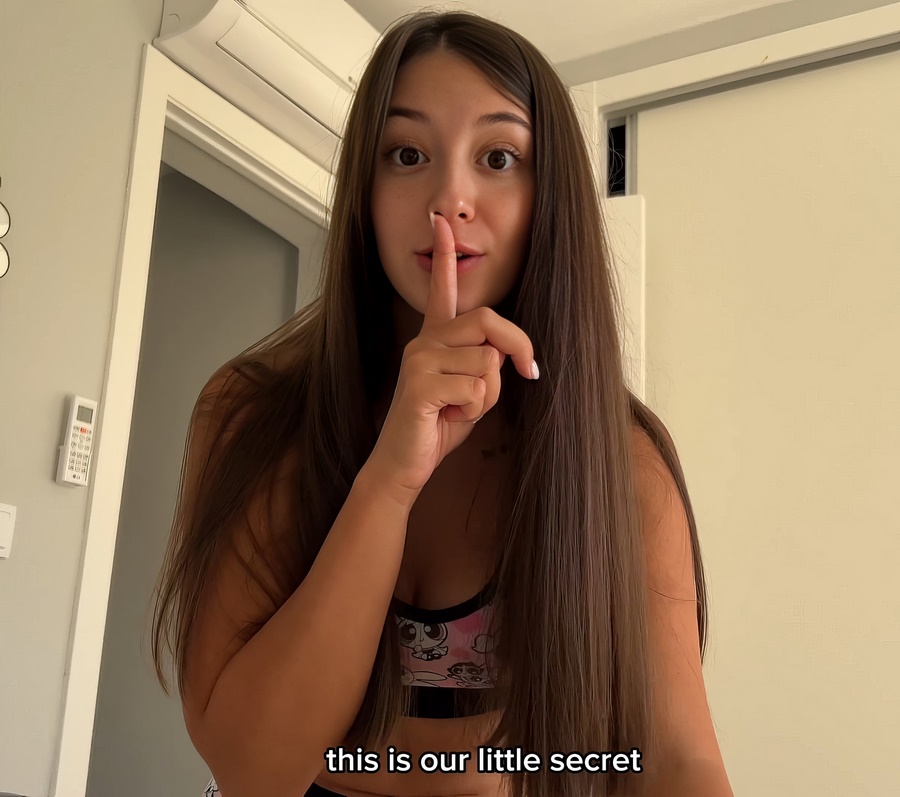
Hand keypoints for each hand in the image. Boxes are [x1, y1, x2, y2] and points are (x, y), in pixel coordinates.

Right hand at [367, 214, 537, 499]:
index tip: (440, 222)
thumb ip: (485, 362)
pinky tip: (446, 418)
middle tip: (530, 372)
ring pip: (488, 362)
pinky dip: (473, 411)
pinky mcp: (421, 384)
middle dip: (518, 348)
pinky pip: (476, 389)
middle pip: (489, 321)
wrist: (403, 463)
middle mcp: (424, 341)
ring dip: (487, 395)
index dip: (445, 256)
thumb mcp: (472, 390)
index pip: (442, 290)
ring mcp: (420, 360)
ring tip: (458, 408)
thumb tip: (505, 352)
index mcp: (434, 338)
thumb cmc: (438, 426)